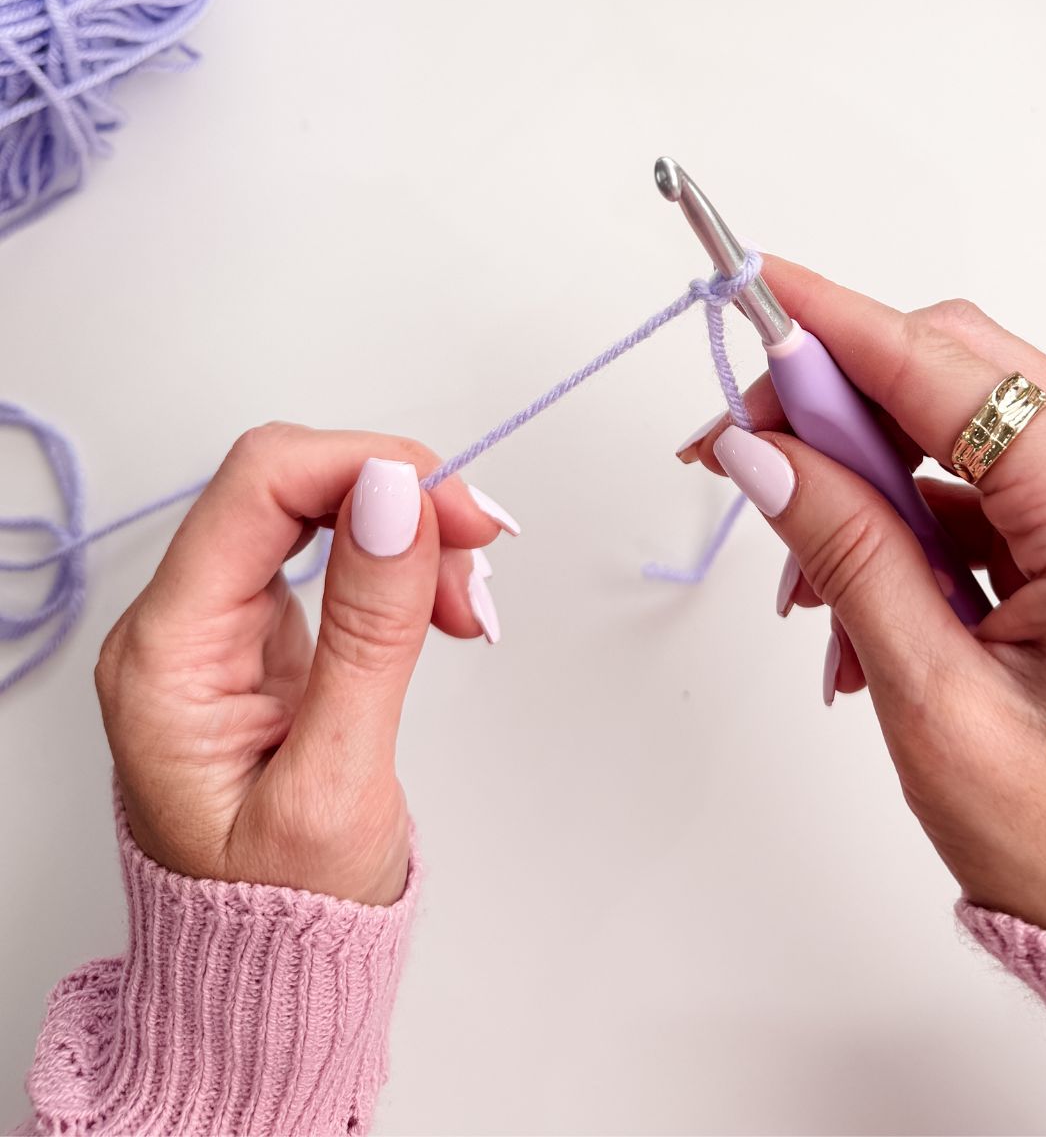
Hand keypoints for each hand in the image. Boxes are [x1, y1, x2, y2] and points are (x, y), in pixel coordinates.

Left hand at [95, 424, 511, 905]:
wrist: (269, 974)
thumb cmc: (285, 916)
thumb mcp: (337, 782)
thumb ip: (369, 631)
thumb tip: (397, 496)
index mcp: (168, 654)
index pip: (259, 486)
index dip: (365, 466)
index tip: (456, 506)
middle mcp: (179, 624)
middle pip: (288, 484)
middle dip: (396, 496)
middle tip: (481, 547)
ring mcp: (218, 627)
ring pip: (319, 511)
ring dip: (408, 532)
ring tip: (468, 605)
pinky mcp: (259, 638)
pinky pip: (331, 557)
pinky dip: (399, 565)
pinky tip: (442, 607)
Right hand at [680, 259, 1045, 943]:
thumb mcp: (935, 703)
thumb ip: (848, 556)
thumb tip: (764, 454)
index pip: (955, 375)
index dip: (841, 323)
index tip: (759, 287)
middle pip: (960, 374)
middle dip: (838, 396)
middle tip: (747, 449)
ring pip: (963, 422)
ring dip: (865, 468)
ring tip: (808, 574)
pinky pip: (982, 479)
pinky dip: (905, 512)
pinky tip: (860, 588)